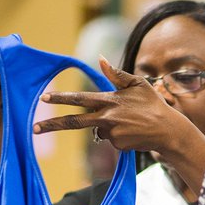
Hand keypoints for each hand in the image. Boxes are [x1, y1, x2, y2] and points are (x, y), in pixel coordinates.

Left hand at [34, 57, 195, 154]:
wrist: (169, 131)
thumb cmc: (154, 104)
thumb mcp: (138, 84)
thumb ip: (116, 74)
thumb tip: (100, 59)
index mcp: (109, 101)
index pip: (79, 99)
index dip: (60, 98)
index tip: (43, 98)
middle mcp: (107, 118)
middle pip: (74, 123)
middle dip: (53, 126)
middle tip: (35, 129)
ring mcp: (112, 134)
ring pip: (99, 129)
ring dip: (109, 125)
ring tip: (130, 122)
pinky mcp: (118, 146)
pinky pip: (111, 140)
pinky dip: (119, 135)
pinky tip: (133, 132)